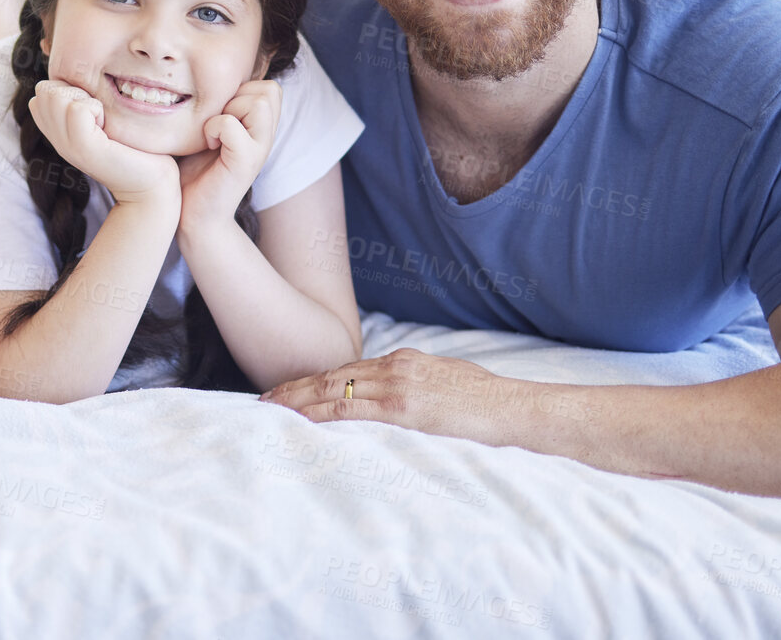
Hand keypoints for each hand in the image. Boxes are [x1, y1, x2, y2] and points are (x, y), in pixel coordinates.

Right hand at [29, 79, 176, 204]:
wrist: (151, 183)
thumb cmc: (133, 145)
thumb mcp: (102, 118)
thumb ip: (83, 99)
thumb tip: (73, 69)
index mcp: (57, 130)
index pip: (43, 89)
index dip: (71, 90)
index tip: (95, 113)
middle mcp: (56, 139)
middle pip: (46, 89)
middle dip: (77, 92)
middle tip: (100, 117)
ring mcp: (66, 145)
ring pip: (58, 96)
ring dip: (87, 101)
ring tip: (104, 123)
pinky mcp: (82, 149)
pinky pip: (77, 109)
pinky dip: (97, 110)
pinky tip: (108, 130)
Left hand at [176, 79, 279, 232]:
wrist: (190, 213)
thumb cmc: (192, 168)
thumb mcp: (206, 128)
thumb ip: (217, 104)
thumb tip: (199, 69)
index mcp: (260, 126)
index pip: (268, 85)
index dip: (241, 91)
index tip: (218, 114)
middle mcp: (266, 136)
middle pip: (269, 89)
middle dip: (238, 97)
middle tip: (216, 122)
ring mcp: (260, 149)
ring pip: (259, 101)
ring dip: (228, 111)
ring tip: (212, 133)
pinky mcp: (246, 163)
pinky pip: (233, 125)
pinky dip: (215, 128)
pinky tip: (207, 144)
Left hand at [260, 349, 573, 446]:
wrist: (516, 410)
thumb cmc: (489, 405)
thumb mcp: (447, 386)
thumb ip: (417, 390)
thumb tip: (400, 405)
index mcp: (404, 361)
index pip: (347, 370)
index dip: (314, 381)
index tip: (289, 390)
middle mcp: (395, 367)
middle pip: (331, 375)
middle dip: (295, 387)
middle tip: (263, 399)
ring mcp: (397, 385)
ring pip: (333, 389)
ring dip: (297, 400)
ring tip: (269, 409)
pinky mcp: (403, 407)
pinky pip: (351, 409)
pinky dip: (320, 413)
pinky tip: (299, 419)